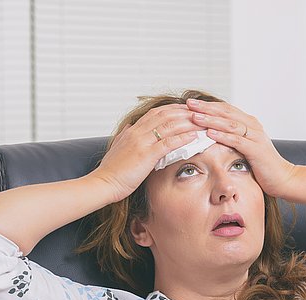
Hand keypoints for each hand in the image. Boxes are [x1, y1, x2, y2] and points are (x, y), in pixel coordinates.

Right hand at [90, 104, 204, 201]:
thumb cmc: (111, 170)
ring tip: (203, 123)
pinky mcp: (146, 155)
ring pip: (169, 126)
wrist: (103, 183)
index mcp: (132, 131)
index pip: (156, 113)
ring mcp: (142, 142)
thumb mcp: (117, 147)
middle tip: (200, 112)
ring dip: (188, 123)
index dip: (173, 109)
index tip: (186, 109)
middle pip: (166, 115)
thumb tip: (129, 126)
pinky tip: (195, 136)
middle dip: (184, 112)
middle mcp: (137, 132)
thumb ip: (125, 135)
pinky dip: (183, 138)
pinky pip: (169, 143)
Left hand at [186, 99, 296, 197]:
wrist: (284, 178)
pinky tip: (209, 134)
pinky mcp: (256, 150)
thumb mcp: (246, 149)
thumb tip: (211, 136)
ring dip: (211, 120)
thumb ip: (233, 140)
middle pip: (226, 113)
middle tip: (189, 104)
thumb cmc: (264, 166)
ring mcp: (256, 137)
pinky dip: (222, 136)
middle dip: (206, 108)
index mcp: (249, 124)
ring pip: (230, 124)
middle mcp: (253, 126)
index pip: (225, 109)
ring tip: (194, 117)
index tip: (191, 103)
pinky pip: (237, 140)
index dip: (208, 105)